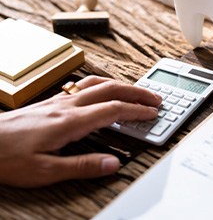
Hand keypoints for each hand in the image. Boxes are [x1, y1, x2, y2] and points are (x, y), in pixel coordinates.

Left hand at [0, 76, 161, 186]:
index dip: (137, 111)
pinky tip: (104, 89)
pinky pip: (85, 85)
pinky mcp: (52, 101)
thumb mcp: (45, 171)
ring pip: (98, 83)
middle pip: (111, 89)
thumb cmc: (7, 157)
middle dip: (137, 92)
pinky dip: (104, 84)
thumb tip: (113, 163)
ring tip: (136, 91)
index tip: (153, 113)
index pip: (114, 109)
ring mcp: (60, 100)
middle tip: (155, 97)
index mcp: (70, 122)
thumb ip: (82, 166)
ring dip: (122, 84)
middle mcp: (67, 105)